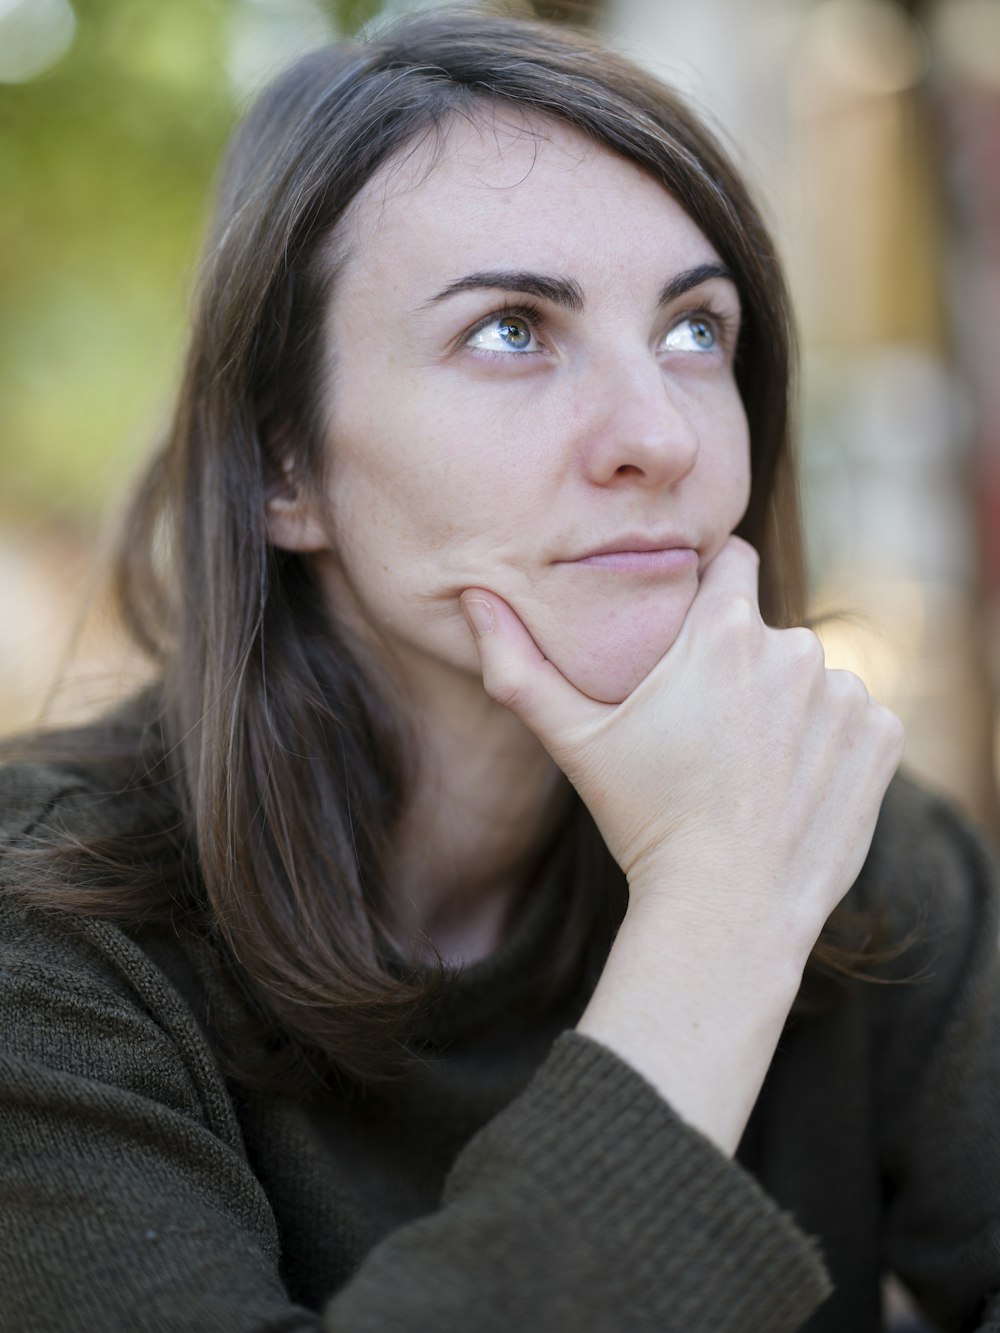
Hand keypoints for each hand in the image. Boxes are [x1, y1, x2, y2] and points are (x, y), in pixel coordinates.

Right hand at [461, 536, 903, 962]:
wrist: (725, 912)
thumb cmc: (642, 821)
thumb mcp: (572, 741)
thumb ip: (518, 665)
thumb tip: (472, 598)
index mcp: (725, 631)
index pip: (732, 562)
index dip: (709, 590)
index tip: (691, 633)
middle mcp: (796, 650)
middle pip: (766, 632)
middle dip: (741, 665)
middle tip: (707, 728)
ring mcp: (846, 696)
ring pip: (812, 677)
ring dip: (789, 704)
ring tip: (749, 765)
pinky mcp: (880, 739)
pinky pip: (855, 718)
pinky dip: (831, 742)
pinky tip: (792, 785)